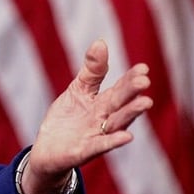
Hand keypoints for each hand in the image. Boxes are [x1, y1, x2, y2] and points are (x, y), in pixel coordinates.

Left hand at [20, 39, 152, 193]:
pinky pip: (101, 145)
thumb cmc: (68, 118)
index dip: (130, 79)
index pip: (120, 88)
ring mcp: (96, 135)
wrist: (48, 149)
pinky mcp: (85, 151)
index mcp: (103, 103)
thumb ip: (92, 70)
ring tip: (145, 102)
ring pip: (116, 124)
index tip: (143, 68)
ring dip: (130, 114)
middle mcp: (105, 119)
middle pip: (120, 104)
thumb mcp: (78, 89)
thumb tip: (101, 42)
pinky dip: (113, 141)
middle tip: (144, 82)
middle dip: (132, 93)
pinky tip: (126, 137)